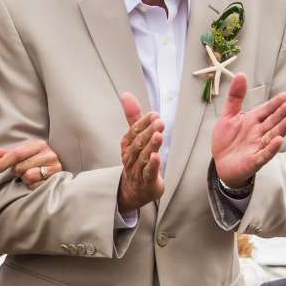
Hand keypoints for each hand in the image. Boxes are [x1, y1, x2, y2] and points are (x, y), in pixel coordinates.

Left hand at [0, 139, 63, 188]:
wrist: (53, 170)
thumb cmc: (35, 161)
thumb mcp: (23, 155)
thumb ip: (8, 154)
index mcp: (39, 145)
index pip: (17, 154)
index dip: (4, 162)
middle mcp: (49, 154)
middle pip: (20, 167)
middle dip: (18, 171)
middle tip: (22, 170)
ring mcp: (55, 167)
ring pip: (28, 176)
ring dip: (26, 178)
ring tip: (30, 175)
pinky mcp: (56, 179)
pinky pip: (36, 185)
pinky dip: (33, 185)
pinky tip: (36, 181)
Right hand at [116, 92, 165, 217]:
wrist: (134, 190)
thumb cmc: (137, 161)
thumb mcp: (136, 138)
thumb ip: (133, 117)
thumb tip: (126, 95)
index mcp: (127, 144)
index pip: (134, 131)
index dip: (143, 122)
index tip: (154, 115)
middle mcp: (130, 156)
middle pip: (138, 142)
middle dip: (148, 131)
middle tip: (159, 122)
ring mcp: (137, 170)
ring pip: (142, 156)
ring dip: (151, 145)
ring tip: (159, 135)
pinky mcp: (146, 181)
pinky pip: (148, 172)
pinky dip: (152, 164)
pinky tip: (157, 156)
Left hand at [210, 75, 285, 191]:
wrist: (221, 163)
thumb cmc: (228, 139)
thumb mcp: (229, 115)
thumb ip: (235, 97)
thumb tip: (241, 74)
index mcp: (254, 120)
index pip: (267, 110)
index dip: (276, 103)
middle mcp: (259, 132)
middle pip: (272, 121)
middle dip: (282, 113)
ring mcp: (258, 146)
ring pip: (272, 135)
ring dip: (282, 128)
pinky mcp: (254, 160)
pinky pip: (264, 154)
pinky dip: (271, 148)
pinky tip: (278, 140)